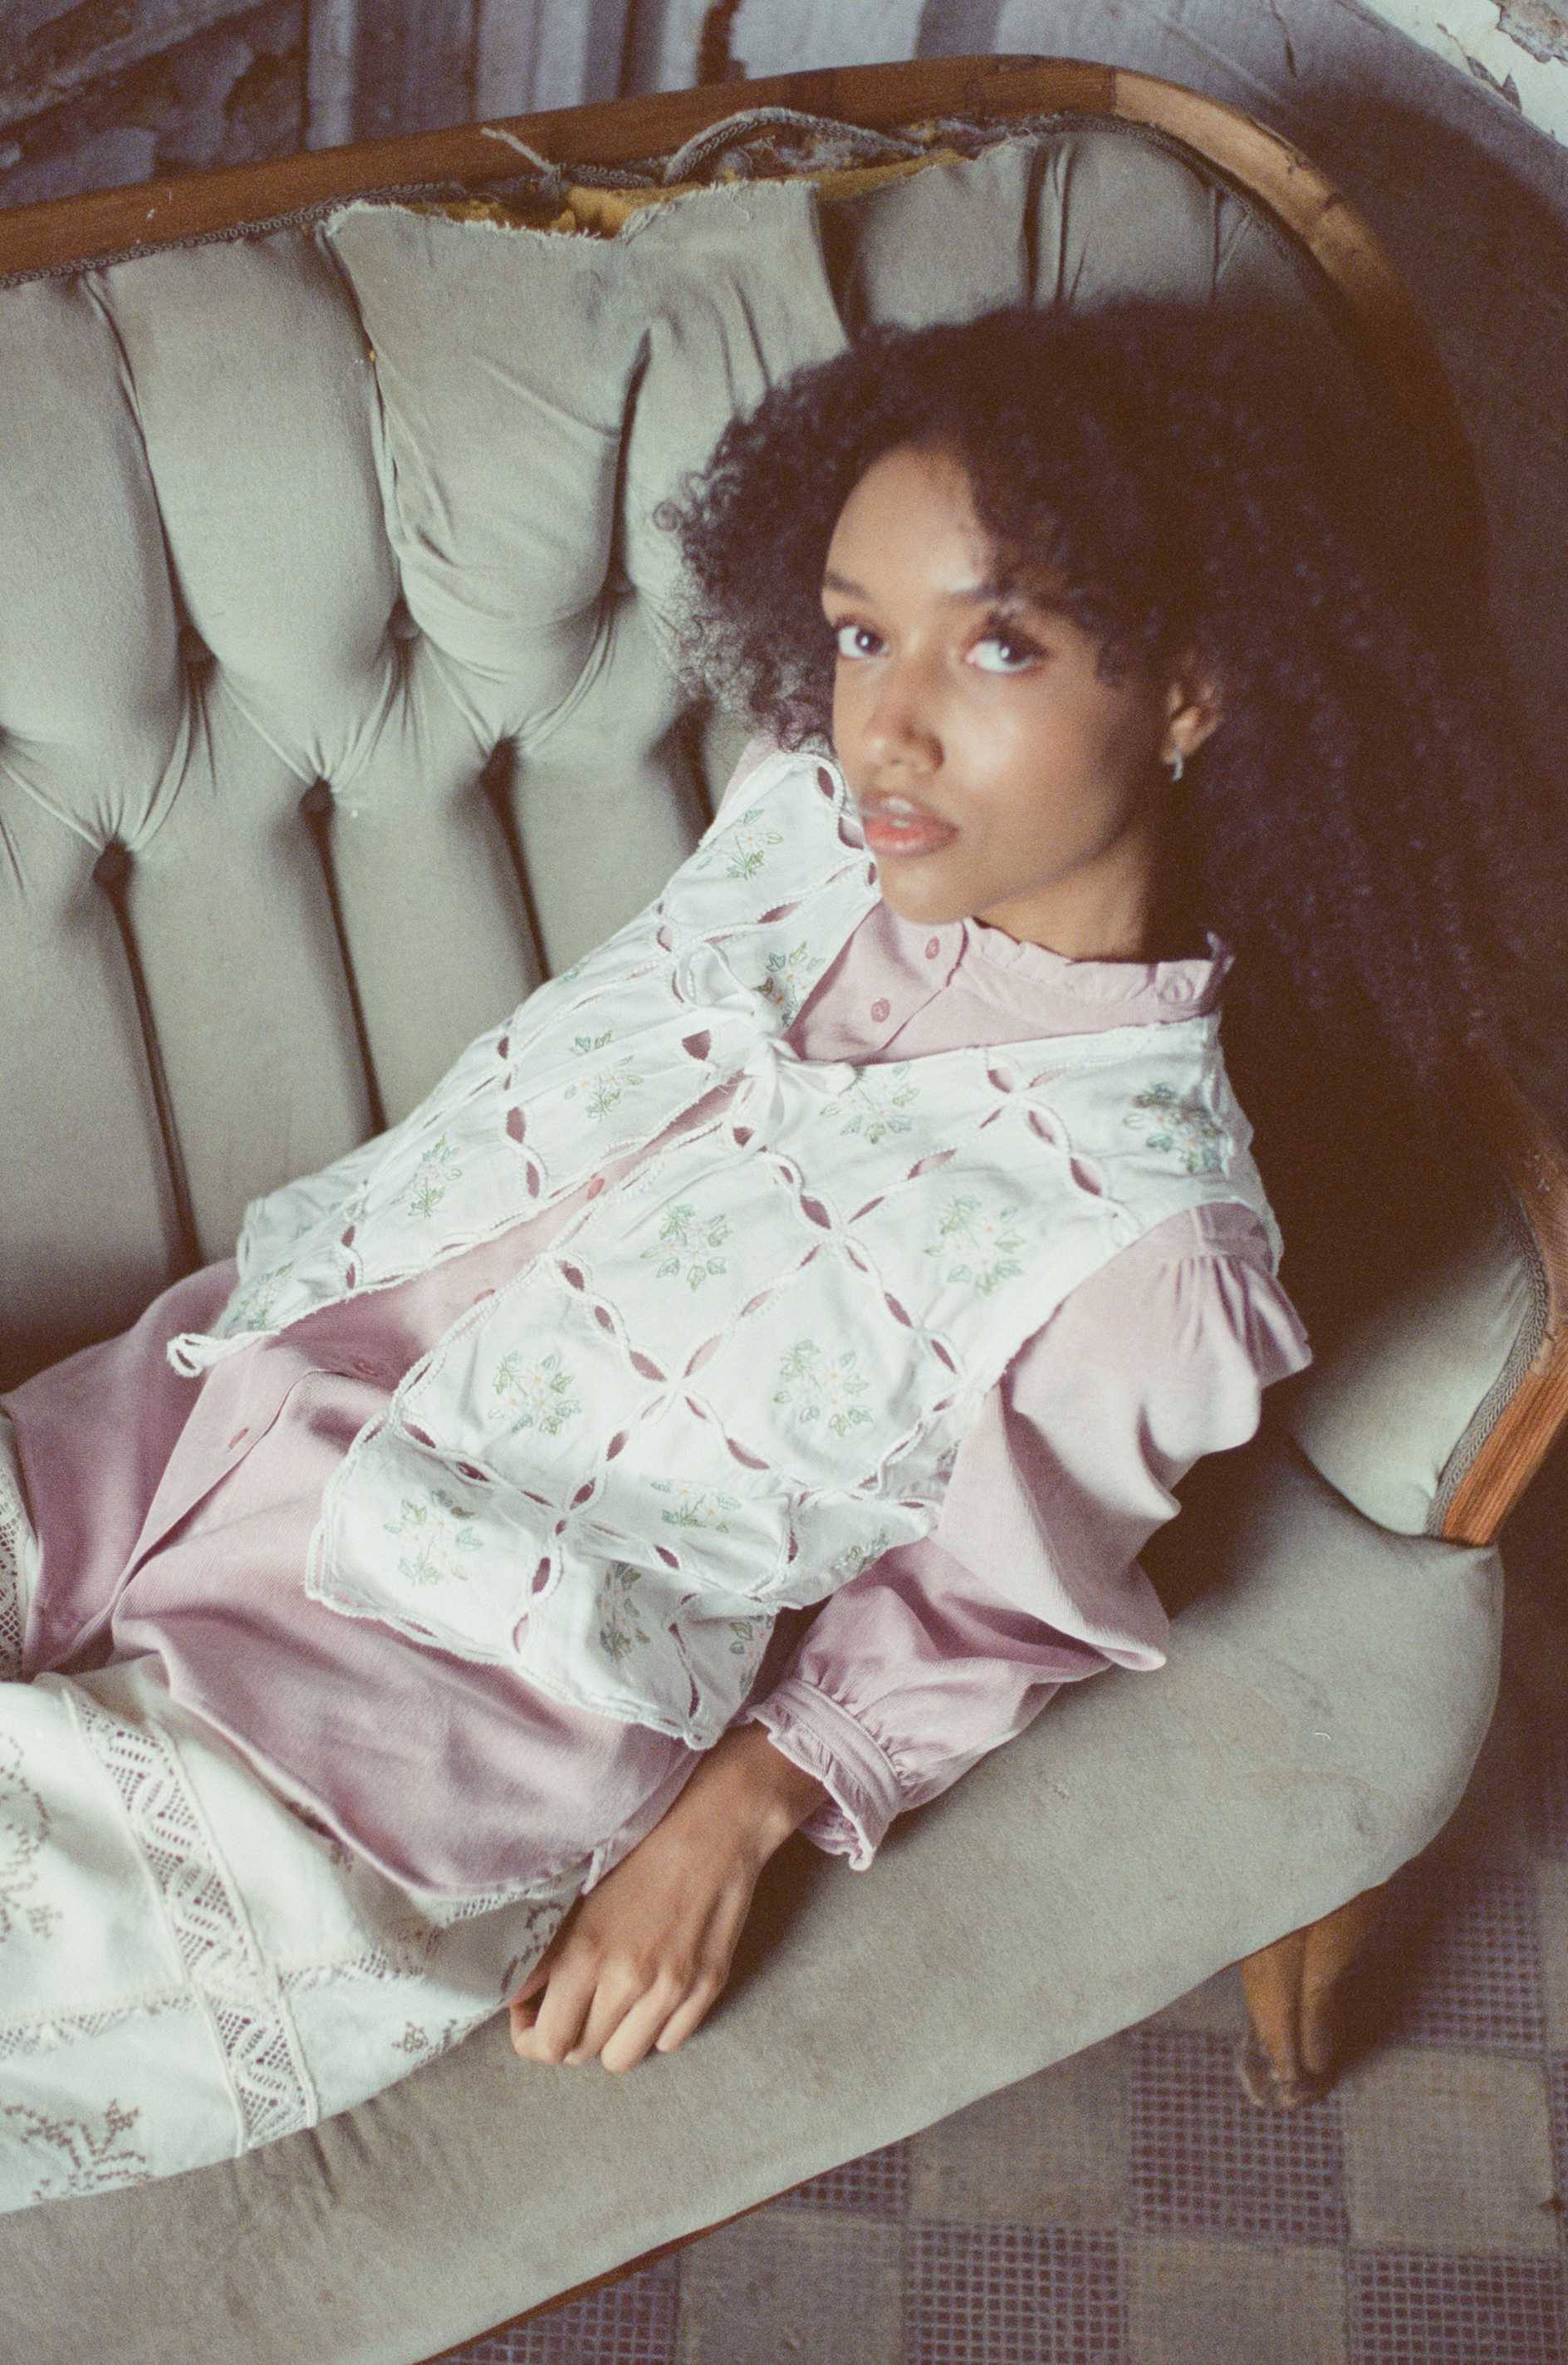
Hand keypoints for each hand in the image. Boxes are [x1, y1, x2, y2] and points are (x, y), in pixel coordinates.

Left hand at [508, 1724, 825, 2073]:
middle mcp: (629, 1981)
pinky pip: (669, 2042)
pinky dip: (654, 2027)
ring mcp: (673, 1990)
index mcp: (587, 1954)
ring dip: (610, 2037)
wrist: (716, 1824)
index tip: (531, 2013)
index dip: (530, 2037)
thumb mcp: (580, 1893)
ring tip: (610, 2001)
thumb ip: (546, 1952)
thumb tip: (518, 1996)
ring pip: (623, 2058)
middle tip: (567, 2002)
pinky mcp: (708, 1989)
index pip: (546, 2044)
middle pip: (581, 2054)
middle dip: (566, 2034)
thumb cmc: (642, 1848)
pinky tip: (651, 1992)